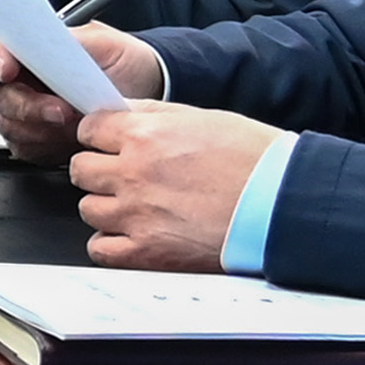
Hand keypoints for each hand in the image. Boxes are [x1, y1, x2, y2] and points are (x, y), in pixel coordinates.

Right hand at [0, 25, 167, 162]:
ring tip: (74, 126)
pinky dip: (44, 148)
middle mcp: (22, 79)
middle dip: (27, 106)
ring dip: (38, 130)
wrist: (146, 91)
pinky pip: (23, 148)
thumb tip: (41, 43)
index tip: (9, 70)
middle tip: (60, 111)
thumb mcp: (105, 43)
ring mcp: (26, 110)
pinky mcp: (35, 138)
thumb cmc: (127, 62)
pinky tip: (67, 141)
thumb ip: (70, 41)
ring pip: (7, 125)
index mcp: (30, 48)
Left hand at [66, 103, 283, 272]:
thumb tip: (119, 112)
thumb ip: (152, 116)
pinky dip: (112, 242)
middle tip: (124, 175)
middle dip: (100, 170)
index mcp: (145, 135)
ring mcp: (136, 215)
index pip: (88, 129)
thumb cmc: (254, 159)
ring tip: (138, 205)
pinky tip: (134, 233)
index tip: (109, 143)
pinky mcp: (146, 251)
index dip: (99, 136)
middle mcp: (133, 174)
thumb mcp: (201, 118)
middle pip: (81, 169)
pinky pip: (100, 248)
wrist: (283, 202)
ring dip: (107, 206)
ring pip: (88, 208)